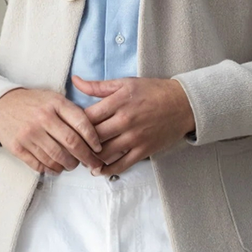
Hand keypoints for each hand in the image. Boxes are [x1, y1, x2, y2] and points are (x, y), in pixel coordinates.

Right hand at [0, 87, 105, 174]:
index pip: (81, 123)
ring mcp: (28, 133)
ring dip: (69, 165)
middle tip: (92, 164)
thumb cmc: (33, 103)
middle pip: (72, 143)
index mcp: (55, 103)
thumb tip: (94, 136)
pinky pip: (39, 165)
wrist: (1, 105)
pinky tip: (56, 168)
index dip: (94, 139)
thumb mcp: (54, 99)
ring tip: (72, 165)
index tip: (98, 149)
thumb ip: (72, 113)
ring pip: (57, 157)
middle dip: (86, 157)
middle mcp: (42, 118)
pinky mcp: (17, 147)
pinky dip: (51, 170)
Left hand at [71, 75, 195, 176]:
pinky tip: (98, 170)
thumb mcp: (125, 83)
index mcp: (118, 101)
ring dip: (90, 158)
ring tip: (81, 158)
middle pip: (93, 136)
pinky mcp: (144, 150)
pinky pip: (122, 164)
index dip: (74, 124)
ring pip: (105, 153)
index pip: (87, 116)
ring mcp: (135, 137)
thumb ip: (98, 86)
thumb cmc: (153, 91)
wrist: (183, 104)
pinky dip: (108, 169)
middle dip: (79, 143)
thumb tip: (75, 81)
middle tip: (69, 146)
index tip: (68, 127)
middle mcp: (125, 120)